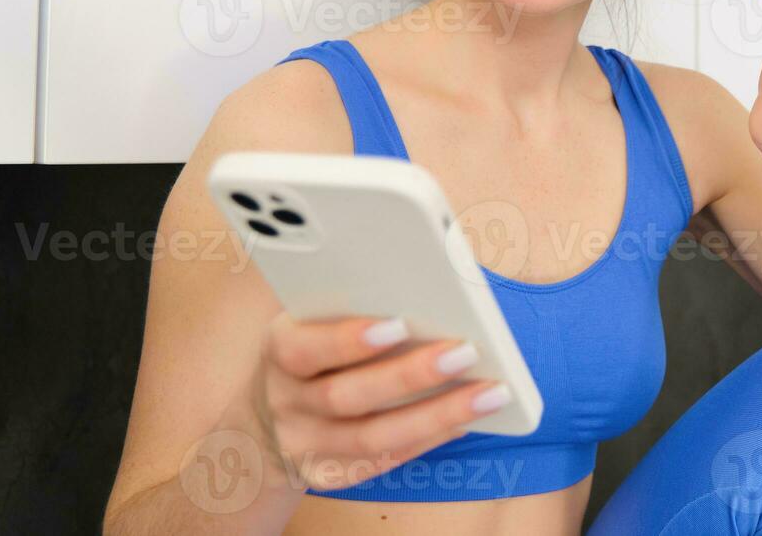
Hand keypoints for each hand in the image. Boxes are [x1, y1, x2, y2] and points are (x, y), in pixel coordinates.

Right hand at [240, 313, 507, 491]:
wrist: (272, 407)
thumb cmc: (317, 341)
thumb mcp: (317, 316)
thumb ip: (354, 302)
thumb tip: (430, 288)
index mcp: (279, 349)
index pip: (305, 349)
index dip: (348, 340)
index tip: (398, 323)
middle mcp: (285, 402)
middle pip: (346, 397)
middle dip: (410, 376)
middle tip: (465, 352)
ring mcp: (303, 444)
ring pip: (372, 438)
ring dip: (436, 414)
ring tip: (489, 393)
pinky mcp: (326, 473)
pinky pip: (381, 462)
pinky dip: (427, 439)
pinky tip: (465, 419)